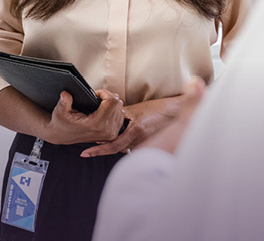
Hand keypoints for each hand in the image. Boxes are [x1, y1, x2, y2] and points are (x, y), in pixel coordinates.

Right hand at [45, 89, 124, 145]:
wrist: (62, 136)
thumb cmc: (62, 123)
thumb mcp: (60, 111)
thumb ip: (64, 101)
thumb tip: (66, 93)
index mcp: (96, 124)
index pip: (112, 101)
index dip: (104, 93)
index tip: (94, 94)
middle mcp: (107, 131)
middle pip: (118, 104)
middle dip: (107, 97)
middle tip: (95, 99)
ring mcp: (111, 134)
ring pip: (121, 109)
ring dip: (111, 104)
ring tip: (98, 106)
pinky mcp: (113, 135)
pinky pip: (120, 116)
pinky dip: (113, 111)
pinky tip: (102, 111)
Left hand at [80, 78, 206, 156]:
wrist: (178, 113)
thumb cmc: (160, 110)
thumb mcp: (139, 109)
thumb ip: (122, 114)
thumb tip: (109, 115)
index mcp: (137, 131)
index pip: (114, 146)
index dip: (99, 150)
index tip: (86, 153)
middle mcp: (140, 140)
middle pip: (116, 148)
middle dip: (103, 147)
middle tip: (87, 150)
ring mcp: (144, 144)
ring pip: (123, 148)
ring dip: (113, 144)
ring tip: (96, 145)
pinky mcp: (146, 144)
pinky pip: (129, 146)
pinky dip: (122, 144)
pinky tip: (115, 140)